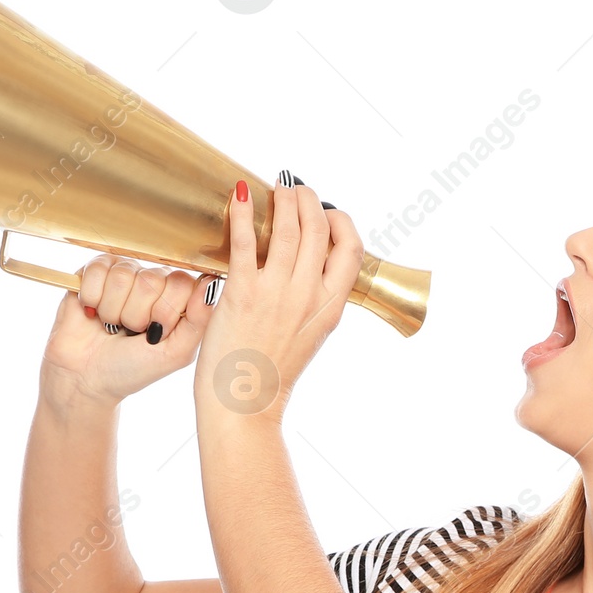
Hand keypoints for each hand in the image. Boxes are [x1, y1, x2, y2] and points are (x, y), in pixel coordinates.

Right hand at [40, 254, 217, 408]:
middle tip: (131, 332)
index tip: (156, 333)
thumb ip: (199, 322)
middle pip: (152, 280)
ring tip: (112, 326)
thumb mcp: (174, 354)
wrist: (85, 379)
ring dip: (113, 311)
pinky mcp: (93, 270)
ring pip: (123, 276)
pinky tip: (94, 313)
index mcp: (177, 298)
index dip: (167, 311)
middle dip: (137, 316)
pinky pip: (97, 270)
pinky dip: (93, 298)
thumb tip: (210, 284)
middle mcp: (153, 281)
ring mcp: (124, 273)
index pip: (183, 282)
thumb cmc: (132, 369)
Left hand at [194, 175, 364, 421]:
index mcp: (332, 306)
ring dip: (283, 198)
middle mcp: (309, 295)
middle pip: (319, 227)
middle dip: (308, 198)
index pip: (352, 248)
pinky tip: (241, 196)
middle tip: (295, 189)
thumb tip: (312, 271)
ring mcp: (278, 293)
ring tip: (276, 187)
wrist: (245, 405)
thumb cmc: (272, 373)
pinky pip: (247, 241)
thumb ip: (316, 301)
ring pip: (288, 227)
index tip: (327, 212)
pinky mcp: (242, 293)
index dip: (342, 220)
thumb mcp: (311, 335)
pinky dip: (244, 213)